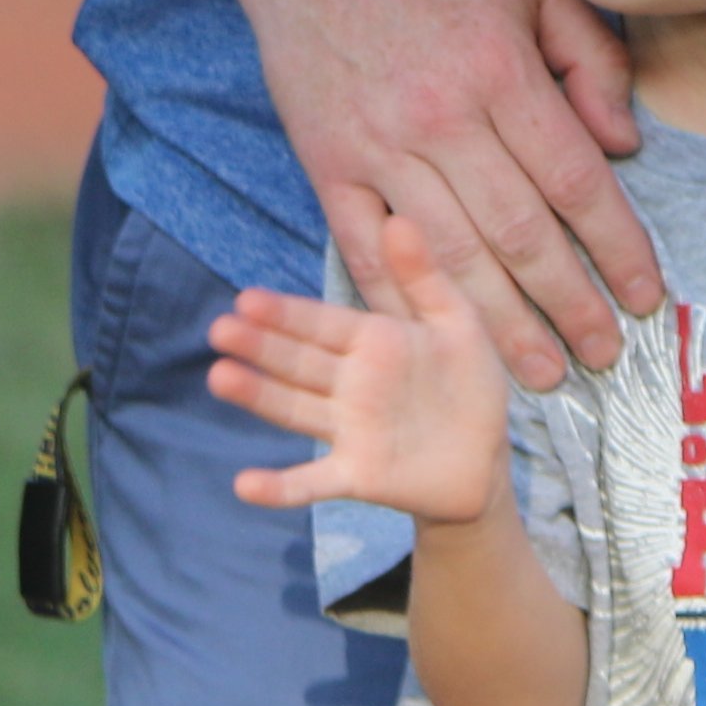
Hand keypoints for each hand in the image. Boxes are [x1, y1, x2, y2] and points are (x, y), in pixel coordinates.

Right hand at [209, 214, 517, 523]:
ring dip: (259, 396)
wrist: (486, 459)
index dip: (286, 313)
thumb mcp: (456, 322)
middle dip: (260, 345)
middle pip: (298, 361)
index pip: (321, 323)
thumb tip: (397, 218)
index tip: (245, 299)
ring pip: (295, 409)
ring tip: (220, 378)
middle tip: (220, 329)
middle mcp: (350, 383)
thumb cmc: (467, 383)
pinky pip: (312, 481)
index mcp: (371, 341)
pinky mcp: (357, 475)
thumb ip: (424, 276)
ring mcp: (349, 431)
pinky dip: (280, 486)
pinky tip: (245, 486)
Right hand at [243, 0, 654, 391]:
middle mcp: (443, 118)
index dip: (617, 246)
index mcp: (501, 71)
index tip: (645, 297)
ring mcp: (379, 148)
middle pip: (520, 233)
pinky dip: (405, 304)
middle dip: (570, 304)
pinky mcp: (327, 165)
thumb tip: (627, 145)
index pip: (575, 179)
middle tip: (603, 357)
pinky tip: (438, 343)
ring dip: (500, 325)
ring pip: (451, 257)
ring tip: (538, 374)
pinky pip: (368, 252)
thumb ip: (590, 57)